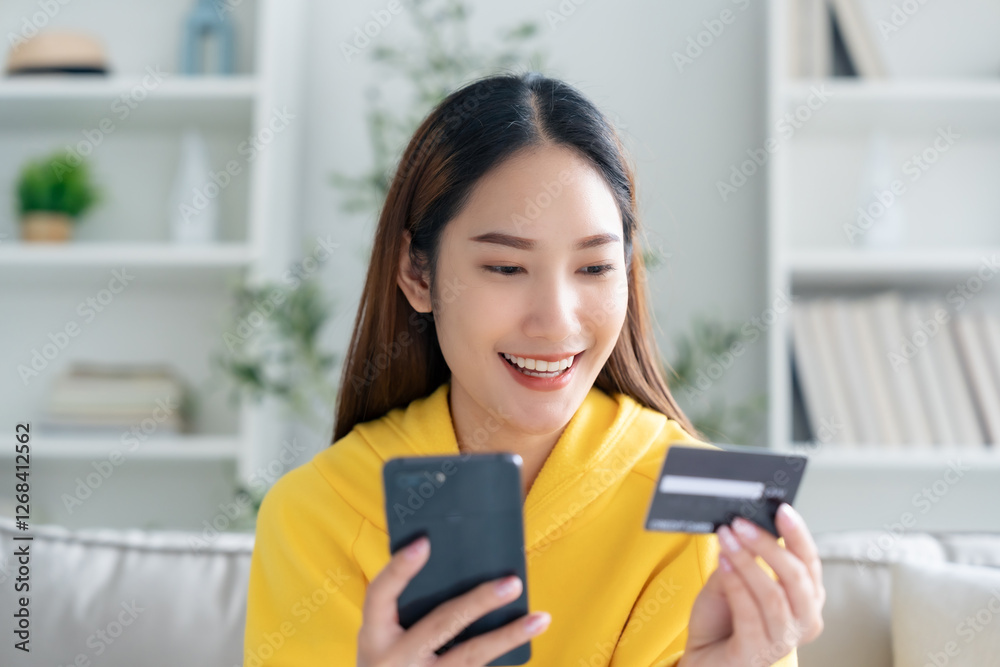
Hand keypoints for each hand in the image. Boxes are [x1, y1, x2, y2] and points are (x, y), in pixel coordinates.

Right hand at [357, 535, 551, 665]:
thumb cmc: (386, 659)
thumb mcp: (382, 637)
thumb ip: (405, 607)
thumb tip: (453, 565)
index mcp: (373, 635)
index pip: (380, 594)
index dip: (399, 568)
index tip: (424, 542)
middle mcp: (393, 659)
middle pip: (441, 624)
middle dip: (479, 602)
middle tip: (512, 582)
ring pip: (469, 657)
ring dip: (508, 636)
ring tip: (540, 618)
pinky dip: (502, 655)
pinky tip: (526, 640)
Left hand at [678, 503, 825, 666]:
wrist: (704, 657)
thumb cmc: (724, 620)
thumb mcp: (736, 580)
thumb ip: (746, 559)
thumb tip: (746, 527)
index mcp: (806, 600)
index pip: (810, 563)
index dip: (798, 535)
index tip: (782, 510)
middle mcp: (802, 622)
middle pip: (796, 578)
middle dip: (768, 546)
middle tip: (742, 523)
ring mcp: (781, 641)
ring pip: (773, 594)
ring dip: (747, 561)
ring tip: (726, 539)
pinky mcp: (756, 654)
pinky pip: (749, 613)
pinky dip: (735, 583)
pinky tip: (723, 563)